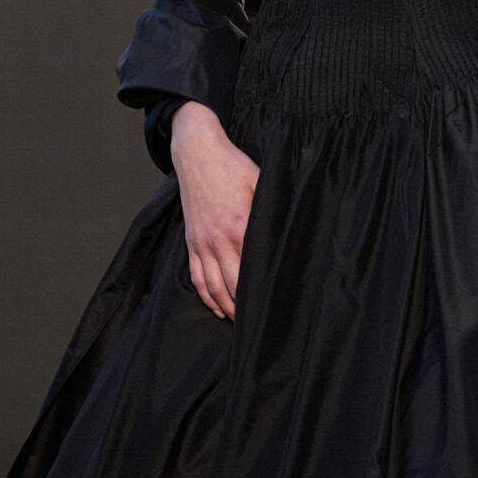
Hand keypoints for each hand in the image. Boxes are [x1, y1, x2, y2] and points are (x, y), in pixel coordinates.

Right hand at [171, 101, 260, 319]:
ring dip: (226, 307)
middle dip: (245, 308)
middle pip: (232, 286)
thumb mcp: (260, 183)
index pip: (252, 270)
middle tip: (261, 324)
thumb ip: (270, 209)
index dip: (262, 291)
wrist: (197, 152)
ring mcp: (201, 242)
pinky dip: (206, 296)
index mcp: (239, 226)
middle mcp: (218, 240)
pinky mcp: (191, 241)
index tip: (276, 306)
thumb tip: (287, 231)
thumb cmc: (232, 166)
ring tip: (240, 323)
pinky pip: (196, 276)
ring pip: (212, 286)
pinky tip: (216, 307)